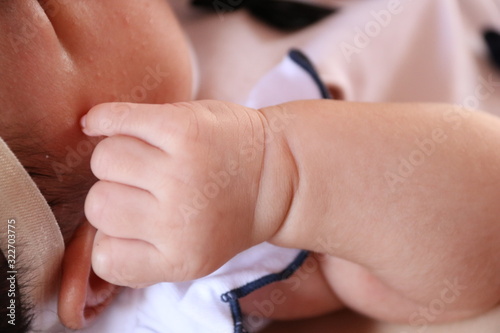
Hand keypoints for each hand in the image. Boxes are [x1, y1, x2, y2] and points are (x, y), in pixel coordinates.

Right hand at [82, 100, 293, 286]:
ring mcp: (182, 172)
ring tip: (146, 155)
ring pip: (105, 160)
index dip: (114, 236)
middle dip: (116, 193)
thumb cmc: (227, 212)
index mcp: (180, 260)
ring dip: (118, 156)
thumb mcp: (193, 255)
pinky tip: (101, 122)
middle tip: (146, 185)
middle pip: (99, 205)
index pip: (104, 256)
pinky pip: (117, 120)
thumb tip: (94, 242)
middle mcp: (179, 221)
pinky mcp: (184, 129)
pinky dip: (104, 119)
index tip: (136, 222)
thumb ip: (145, 258)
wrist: (279, 174)